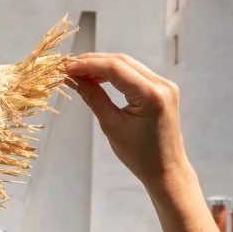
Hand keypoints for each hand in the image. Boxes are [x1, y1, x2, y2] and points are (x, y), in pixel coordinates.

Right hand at [65, 52, 189, 190]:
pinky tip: (98, 78)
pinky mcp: (162, 88)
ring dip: (103, 65)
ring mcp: (165, 84)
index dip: (88, 64)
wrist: (166, 170)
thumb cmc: (139, 155)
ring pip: (128, 64)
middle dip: (93, 62)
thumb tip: (73, 78)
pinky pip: (135, 73)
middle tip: (68, 67)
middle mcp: (162, 84)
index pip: (115, 68)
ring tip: (79, 73)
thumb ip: (93, 97)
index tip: (66, 67)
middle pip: (122, 61)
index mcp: (151, 95)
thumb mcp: (111, 126)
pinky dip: (115, 73)